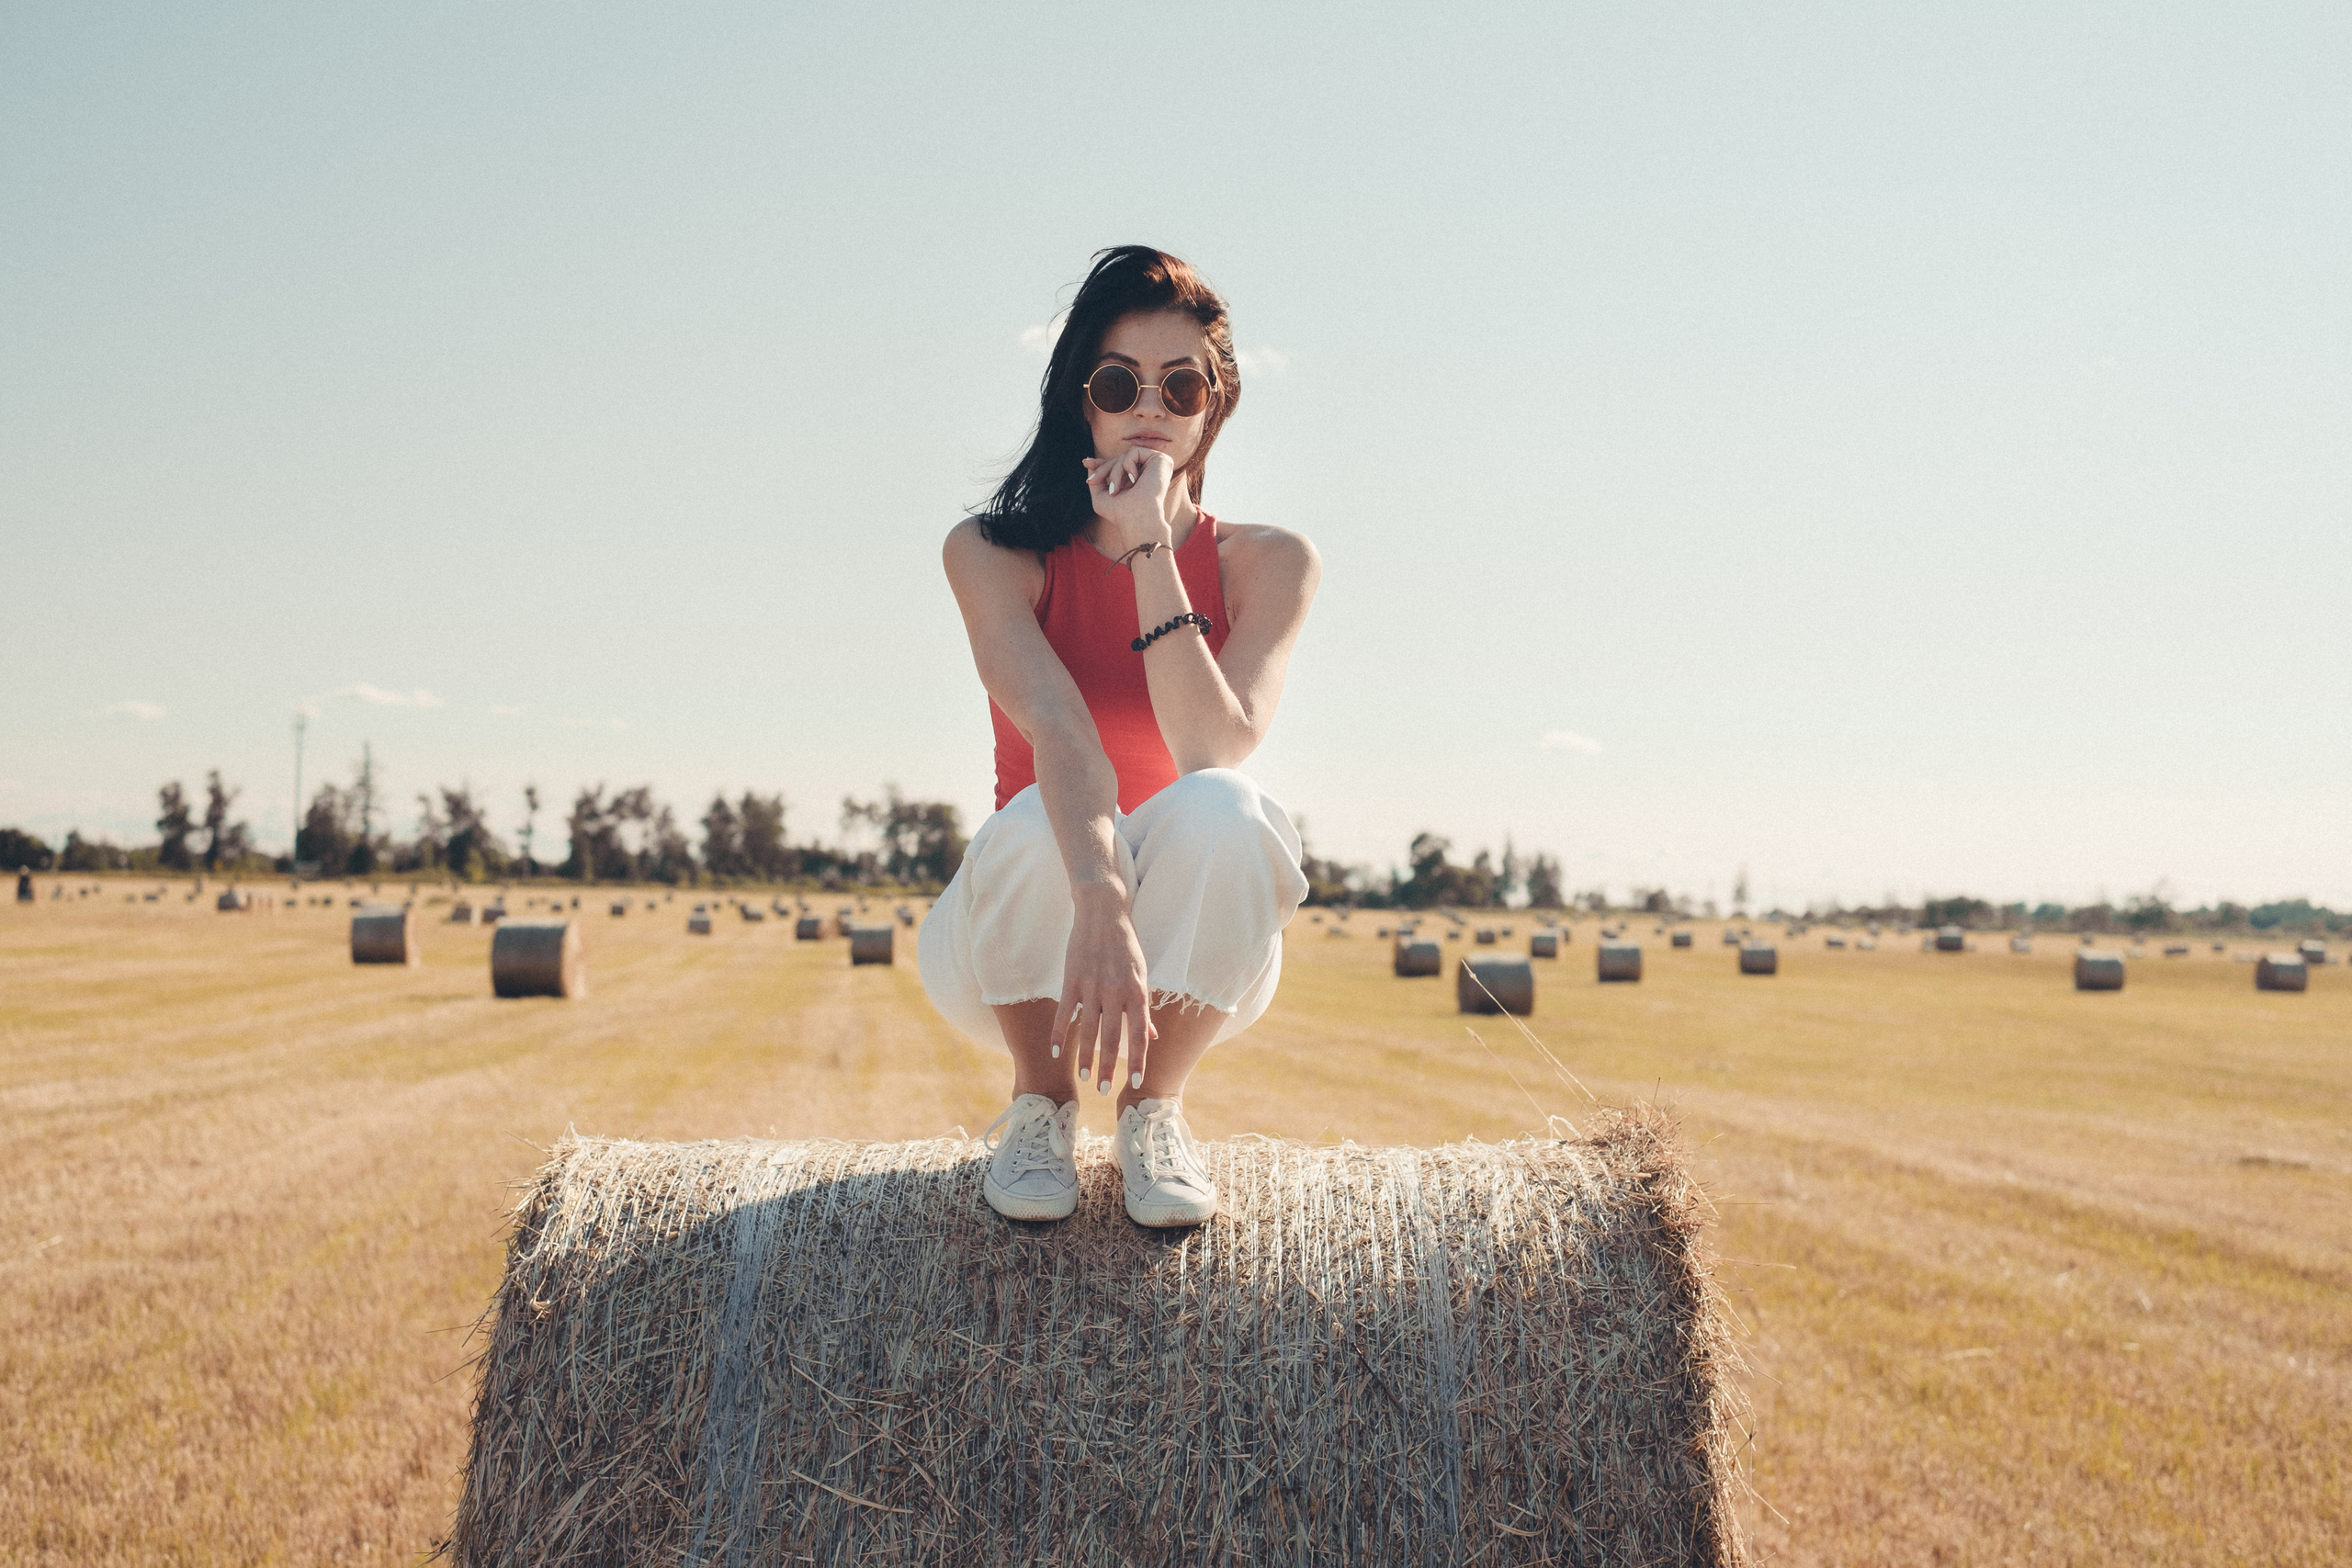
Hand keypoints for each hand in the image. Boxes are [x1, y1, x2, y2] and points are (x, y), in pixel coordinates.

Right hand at [1056, 883, 1155, 1095]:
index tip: (1136, 1081)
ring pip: (1088, 1031)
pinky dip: (1060, 1034)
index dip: (1137, 1059)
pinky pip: (1066, 1013)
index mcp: (1137, 992)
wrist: (1103, 913)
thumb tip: (1152, 1036)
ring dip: (1085, 1057)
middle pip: (1113, 1038)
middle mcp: (1116, 992)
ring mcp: (1092, 987)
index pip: (1139, 1034)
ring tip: (1085, 1078)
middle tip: (1105, 1091)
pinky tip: (1057, 1052)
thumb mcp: (1142, 974)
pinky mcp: (1072, 980)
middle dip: (1110, 1067)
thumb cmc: (1126, 946)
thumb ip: (1143, 1008)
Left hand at [1081, 448, 1178, 553]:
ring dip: (1114, 473)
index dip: (1102, 464)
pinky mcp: (1162, 460)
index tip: (1086, 463)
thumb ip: (1097, 479)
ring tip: (1115, 490)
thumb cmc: (1120, 514)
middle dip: (1104, 470)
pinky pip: (1134, 452)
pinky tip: (1134, 481)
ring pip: (1125, 457)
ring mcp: (1157, 466)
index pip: (1119, 467)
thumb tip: (1089, 463)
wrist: (1137, 520)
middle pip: (1119, 460)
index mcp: (1139, 482)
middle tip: (1093, 481)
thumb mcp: (1101, 497)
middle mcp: (1150, 473)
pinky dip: (1127, 465)